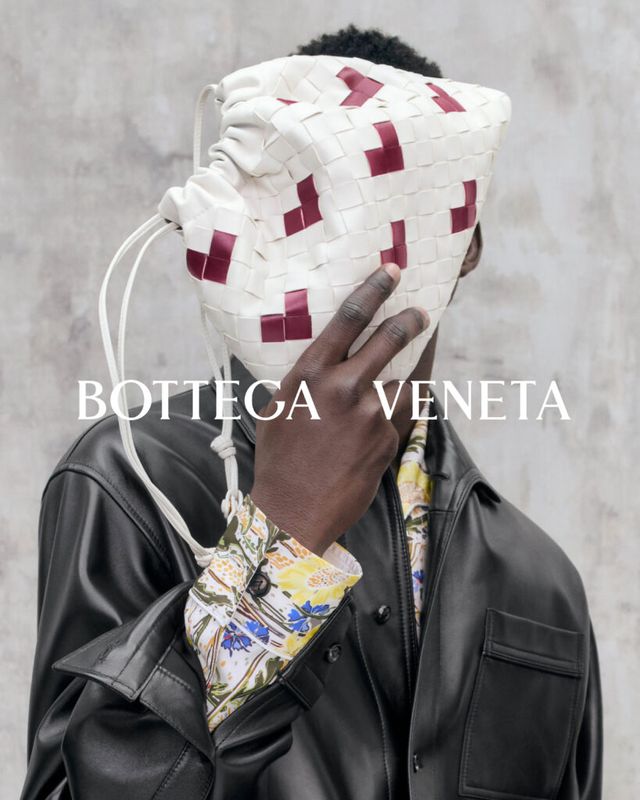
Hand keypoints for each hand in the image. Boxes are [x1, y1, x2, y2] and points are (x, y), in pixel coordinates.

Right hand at [250, 263, 428, 555]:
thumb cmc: (278, 458)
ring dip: (410, 370)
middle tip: (421, 314)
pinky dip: (402, 406)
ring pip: (405, 379)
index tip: (391, 272)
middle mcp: (344, 388)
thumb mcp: (278, 408)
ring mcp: (371, 415)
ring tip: (412, 365)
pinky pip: (403, 413)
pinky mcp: (388, 440)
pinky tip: (397, 406)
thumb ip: (303, 380)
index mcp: (311, 374)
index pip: (349, 318)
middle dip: (411, 320)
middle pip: (390, 339)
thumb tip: (323, 360)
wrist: (294, 511)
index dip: (374, 289)